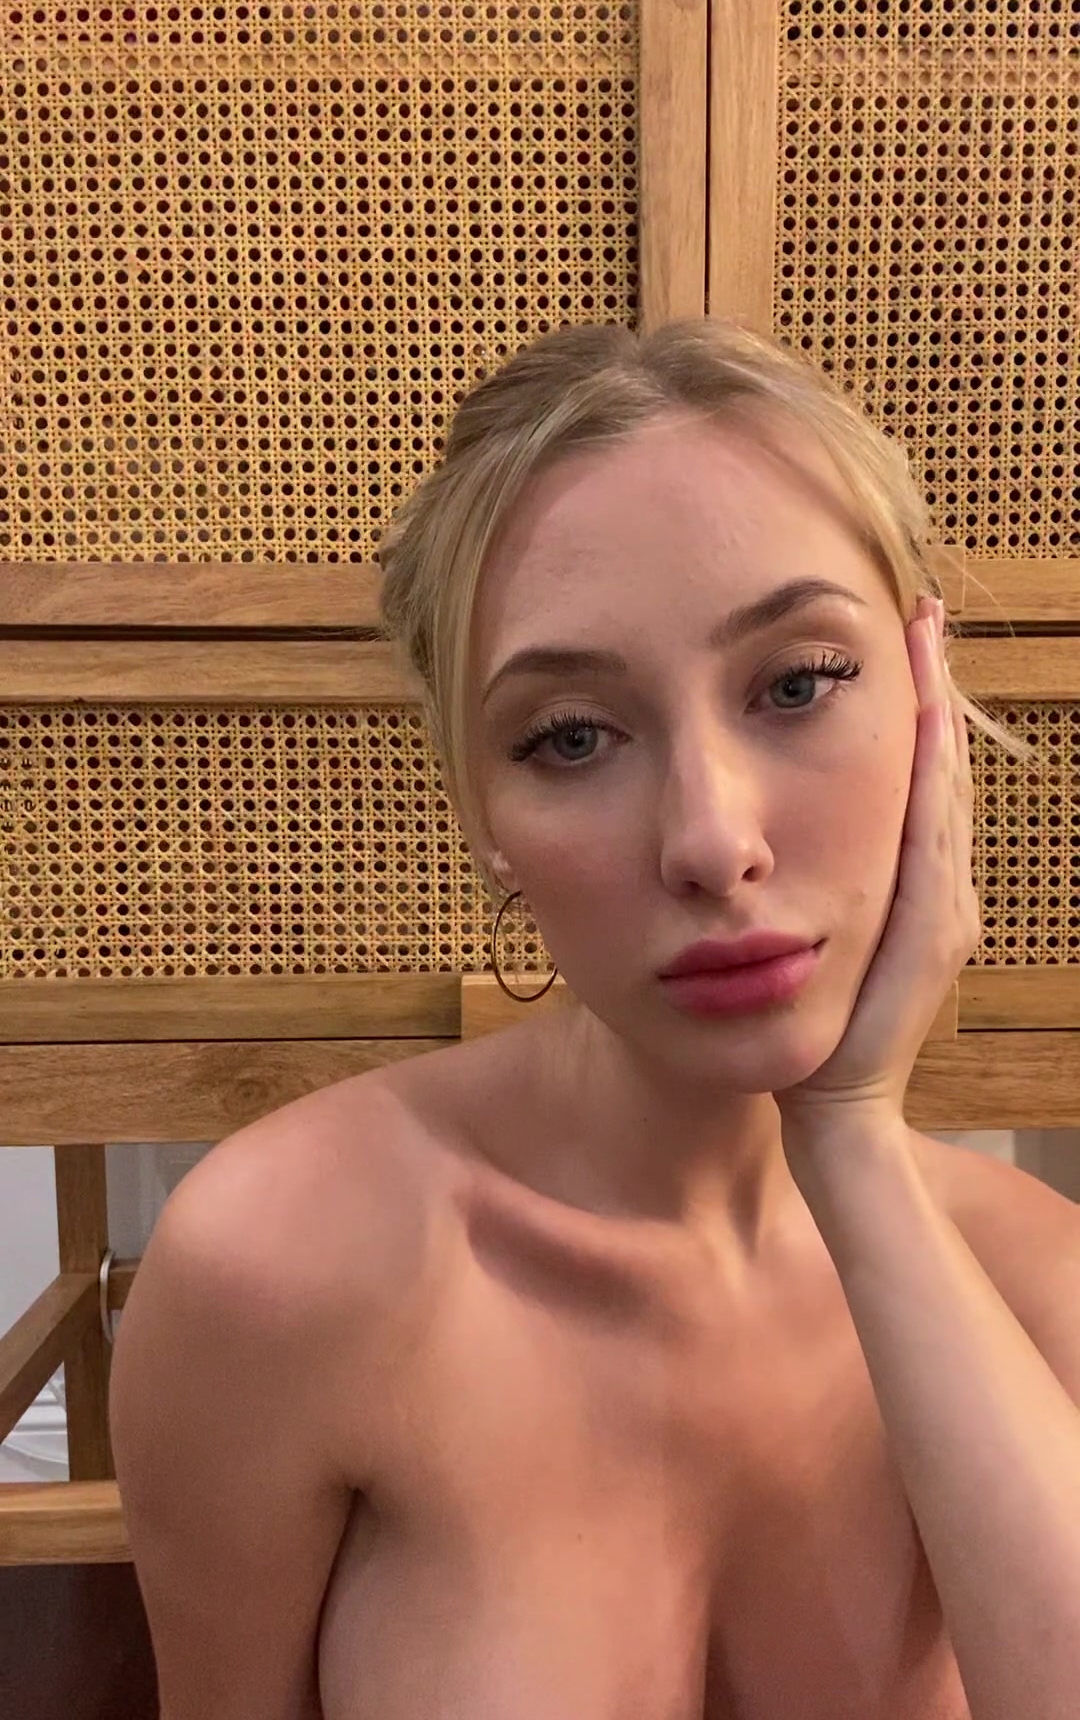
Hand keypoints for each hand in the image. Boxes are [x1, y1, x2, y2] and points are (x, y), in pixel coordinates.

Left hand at [774, 595, 978, 1134]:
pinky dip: (930, 779)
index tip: (899, 637)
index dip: (914, 706)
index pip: (920, 777)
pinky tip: (922, 727)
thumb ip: (805, 881)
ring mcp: (943, 909)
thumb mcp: (809, 937)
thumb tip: (768, 825)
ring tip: (924, 643)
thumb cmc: (813, 1024)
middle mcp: (940, 887)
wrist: (833, 1106)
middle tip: (922, 613)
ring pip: (943, 790)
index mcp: (913, 884)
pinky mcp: (931, 933)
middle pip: (941, 768)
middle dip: (931, 688)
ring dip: (935, 714)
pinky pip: (932, 839)